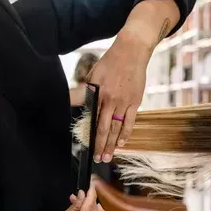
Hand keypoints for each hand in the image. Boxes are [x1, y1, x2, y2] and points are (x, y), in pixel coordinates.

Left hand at [87, 0, 179, 162]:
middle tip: (99, 158)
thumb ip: (86, 92)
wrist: (132, 51)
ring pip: (118, 128)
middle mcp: (112, 101)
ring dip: (113, 144)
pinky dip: (126, 133)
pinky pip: (130, 121)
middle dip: (101, 145)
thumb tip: (74, 102)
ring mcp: (125, 102)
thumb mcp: (93, 75)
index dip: (91, 136)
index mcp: (100, 95)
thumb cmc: (110, 62)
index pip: (94, 121)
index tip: (89, 148)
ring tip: (109, 156)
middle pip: (105, 129)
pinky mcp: (136, 101)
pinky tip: (122, 143)